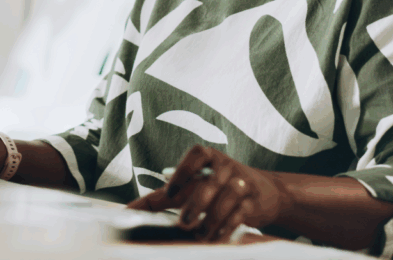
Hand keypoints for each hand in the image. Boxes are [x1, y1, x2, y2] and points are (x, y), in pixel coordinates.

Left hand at [126, 145, 283, 242]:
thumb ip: (161, 197)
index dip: (183, 170)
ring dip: (213, 218)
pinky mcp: (255, 201)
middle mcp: (227, 166)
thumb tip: (128, 211)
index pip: (198, 154)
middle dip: (197, 203)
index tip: (170, 193)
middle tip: (184, 222)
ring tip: (200, 234)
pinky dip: (227, 226)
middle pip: (212, 180)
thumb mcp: (192, 185)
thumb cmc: (216, 186)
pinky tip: (216, 237)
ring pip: (230, 196)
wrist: (264, 191)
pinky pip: (242, 212)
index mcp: (209, 158)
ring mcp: (243, 182)